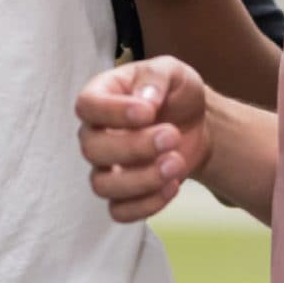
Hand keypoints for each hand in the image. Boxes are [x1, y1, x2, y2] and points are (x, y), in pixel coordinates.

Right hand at [76, 55, 211, 222]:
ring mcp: (106, 166)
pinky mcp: (123, 194)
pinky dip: (146, 204)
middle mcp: (96, 133)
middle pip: (92, 149)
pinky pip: (119, 211)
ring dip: (141, 180)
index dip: (112, 112)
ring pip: (102, 185)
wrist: (197, 123)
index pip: (87, 106)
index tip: (147, 112)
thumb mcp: (171, 71)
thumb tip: (145, 98)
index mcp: (102, 95)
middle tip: (172, 136)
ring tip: (176, 163)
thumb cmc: (175, 92)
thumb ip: (156, 77)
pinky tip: (173, 186)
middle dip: (134, 147)